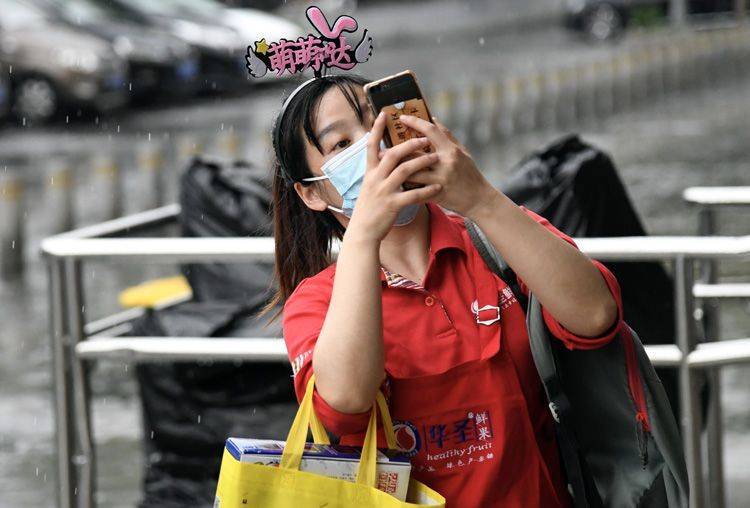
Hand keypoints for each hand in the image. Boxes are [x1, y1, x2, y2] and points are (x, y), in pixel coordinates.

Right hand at [345, 112, 442, 242]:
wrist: (363, 231)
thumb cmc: (369, 209)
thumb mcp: (370, 187)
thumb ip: (378, 172)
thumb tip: (386, 158)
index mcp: (370, 172)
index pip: (371, 146)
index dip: (376, 129)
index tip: (384, 114)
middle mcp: (375, 179)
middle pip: (393, 154)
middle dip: (409, 144)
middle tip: (424, 138)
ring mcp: (383, 192)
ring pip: (404, 171)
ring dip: (421, 161)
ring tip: (435, 156)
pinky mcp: (392, 205)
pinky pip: (412, 194)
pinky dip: (426, 190)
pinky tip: (438, 187)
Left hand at [396, 115, 498, 218]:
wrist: (478, 200)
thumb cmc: (470, 174)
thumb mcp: (462, 152)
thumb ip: (447, 136)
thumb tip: (433, 119)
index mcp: (451, 150)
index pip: (430, 131)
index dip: (415, 122)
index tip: (402, 118)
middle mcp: (445, 163)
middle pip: (415, 153)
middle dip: (397, 152)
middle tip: (383, 150)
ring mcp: (440, 180)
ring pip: (412, 173)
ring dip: (398, 171)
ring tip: (386, 169)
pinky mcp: (436, 195)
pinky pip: (415, 190)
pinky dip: (405, 188)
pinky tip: (396, 186)